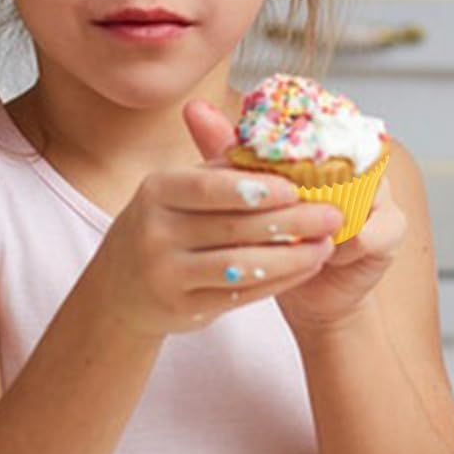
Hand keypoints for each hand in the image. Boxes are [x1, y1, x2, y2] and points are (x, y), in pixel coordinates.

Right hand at [87, 101, 340, 339]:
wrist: (121, 288)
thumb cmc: (167, 225)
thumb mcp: (180, 191)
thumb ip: (224, 169)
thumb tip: (283, 145)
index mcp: (158, 192)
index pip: (209, 187)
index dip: (255, 188)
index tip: (296, 187)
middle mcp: (155, 232)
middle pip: (233, 227)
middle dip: (292, 221)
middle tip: (332, 214)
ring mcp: (166, 274)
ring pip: (241, 265)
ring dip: (292, 255)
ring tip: (327, 244)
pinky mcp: (183, 308)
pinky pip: (241, 294)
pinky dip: (280, 280)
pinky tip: (307, 267)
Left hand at [183, 100, 406, 336]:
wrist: (307, 293)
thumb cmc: (275, 238)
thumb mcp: (246, 193)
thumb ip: (226, 150)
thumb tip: (194, 108)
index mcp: (328, 145)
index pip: (316, 125)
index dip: (289, 139)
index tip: (258, 159)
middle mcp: (360, 161)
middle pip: (342, 155)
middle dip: (305, 179)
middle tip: (273, 200)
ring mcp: (381, 193)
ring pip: (358, 192)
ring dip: (324, 215)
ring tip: (295, 234)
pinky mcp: (392, 228)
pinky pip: (370, 232)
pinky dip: (343, 245)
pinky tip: (322, 256)